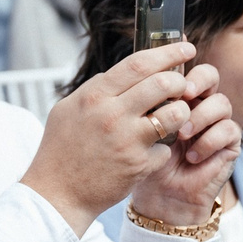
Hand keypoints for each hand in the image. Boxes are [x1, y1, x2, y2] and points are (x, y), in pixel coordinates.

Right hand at [22, 42, 227, 232]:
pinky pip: (167, 147)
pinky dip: (162, 148)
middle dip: (182, 81)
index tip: (186, 48)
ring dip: (180, 113)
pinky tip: (149, 153)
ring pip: (175, 114)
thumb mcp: (67, 110)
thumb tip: (123, 75)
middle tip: (184, 86)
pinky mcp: (139, 165)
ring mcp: (127, 140)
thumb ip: (95, 90)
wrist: (57, 193)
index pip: (139, 64)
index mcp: (94, 96)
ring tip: (172, 118)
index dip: (168, 52)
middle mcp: (111, 114)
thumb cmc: (60, 150)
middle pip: (164, 84)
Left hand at [125, 60, 242, 227]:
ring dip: (200, 116)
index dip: (179, 64)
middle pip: (210, 75)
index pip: (182, 67)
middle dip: (199, 81)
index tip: (166, 71)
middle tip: (184, 94)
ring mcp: (215, 123)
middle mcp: (198, 104)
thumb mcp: (133, 127)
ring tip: (180, 134)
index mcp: (174, 95)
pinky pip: (228, 130)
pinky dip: (209, 141)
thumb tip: (131, 75)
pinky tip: (191, 156)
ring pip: (221, 102)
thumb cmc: (142, 160)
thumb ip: (137, 102)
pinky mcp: (229, 144)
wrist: (158, 197)